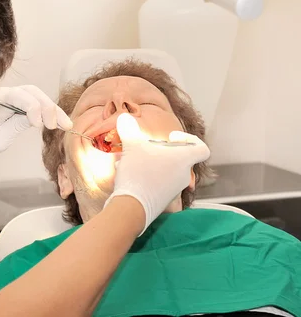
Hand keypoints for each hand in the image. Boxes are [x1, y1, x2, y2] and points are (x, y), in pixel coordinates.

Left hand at [0, 85, 71, 162]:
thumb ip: (16, 127)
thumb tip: (36, 119)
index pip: (18, 96)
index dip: (32, 108)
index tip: (38, 125)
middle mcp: (3, 93)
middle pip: (32, 92)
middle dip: (49, 108)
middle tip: (61, 126)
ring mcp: (9, 95)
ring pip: (36, 95)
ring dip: (51, 109)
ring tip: (64, 125)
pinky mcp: (14, 101)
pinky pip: (33, 100)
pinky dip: (46, 110)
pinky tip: (56, 121)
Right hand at [105, 114, 209, 233]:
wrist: (132, 208)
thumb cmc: (139, 173)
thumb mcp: (132, 146)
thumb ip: (129, 129)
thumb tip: (124, 117)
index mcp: (184, 160)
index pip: (202, 149)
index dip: (190, 139)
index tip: (171, 138)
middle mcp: (184, 176)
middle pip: (180, 159)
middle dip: (162, 151)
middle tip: (145, 148)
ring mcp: (175, 190)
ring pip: (167, 171)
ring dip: (151, 164)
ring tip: (131, 161)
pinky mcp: (163, 201)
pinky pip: (159, 184)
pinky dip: (147, 177)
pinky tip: (128, 175)